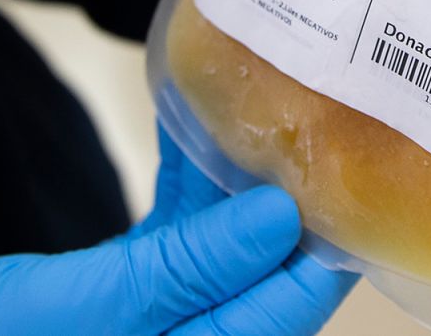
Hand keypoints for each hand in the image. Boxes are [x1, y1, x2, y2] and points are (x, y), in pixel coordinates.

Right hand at [0, 127, 354, 335]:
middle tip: (305, 121)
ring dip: (233, 192)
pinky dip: (185, 202)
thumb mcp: (84, 310)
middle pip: (257, 282)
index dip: (321, 242)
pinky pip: (171, 251)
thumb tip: (282, 224)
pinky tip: (197, 142)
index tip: (346, 167)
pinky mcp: (120, 307)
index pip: (280, 311)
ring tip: (254, 115)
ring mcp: (152, 332)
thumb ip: (185, 272)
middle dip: (281, 205)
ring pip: (216, 257)